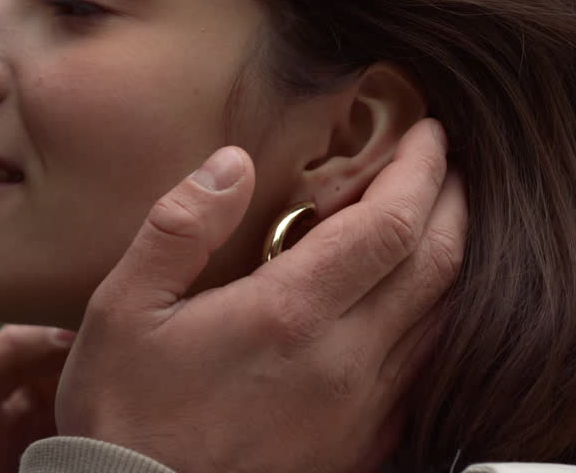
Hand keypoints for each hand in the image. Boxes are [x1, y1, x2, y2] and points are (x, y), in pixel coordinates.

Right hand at [57, 118, 465, 472]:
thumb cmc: (123, 410)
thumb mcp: (124, 306)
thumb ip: (181, 226)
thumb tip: (234, 162)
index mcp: (287, 315)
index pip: (389, 225)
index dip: (420, 170)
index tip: (427, 133)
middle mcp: (343, 362)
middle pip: (437, 265)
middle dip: (452, 201)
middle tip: (446, 164)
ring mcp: (362, 411)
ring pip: (445, 320)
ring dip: (453, 257)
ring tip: (440, 218)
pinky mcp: (362, 447)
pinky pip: (427, 373)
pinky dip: (440, 321)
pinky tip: (419, 302)